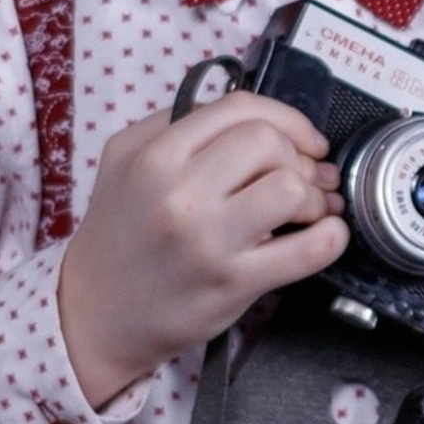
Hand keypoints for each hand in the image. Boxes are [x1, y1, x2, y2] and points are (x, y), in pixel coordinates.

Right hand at [58, 92, 347, 406]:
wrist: (92, 314)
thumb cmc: (119, 234)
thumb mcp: (125, 160)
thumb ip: (179, 124)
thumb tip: (251, 116)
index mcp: (155, 155)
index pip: (239, 109)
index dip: (287, 119)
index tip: (304, 139)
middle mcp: (179, 194)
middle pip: (269, 144)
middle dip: (298, 157)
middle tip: (303, 178)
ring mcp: (207, 241)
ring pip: (290, 190)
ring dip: (313, 197)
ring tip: (307, 211)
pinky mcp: (232, 284)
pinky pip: (306, 251)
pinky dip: (331, 238)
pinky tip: (327, 235)